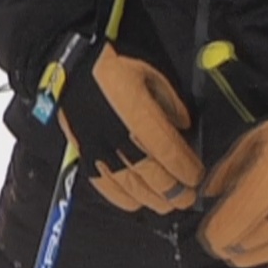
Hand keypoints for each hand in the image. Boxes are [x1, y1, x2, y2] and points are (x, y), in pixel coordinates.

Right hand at [58, 43, 202, 213]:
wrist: (69, 64)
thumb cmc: (112, 63)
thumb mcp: (149, 72)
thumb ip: (169, 102)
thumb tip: (182, 125)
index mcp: (139, 115)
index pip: (169, 153)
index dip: (186, 170)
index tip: (198, 178)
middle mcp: (119, 137)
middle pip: (152, 175)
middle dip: (174, 191)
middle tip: (188, 199)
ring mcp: (99, 148)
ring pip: (130, 185)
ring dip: (152, 198)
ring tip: (167, 204)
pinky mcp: (83, 153)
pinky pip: (102, 184)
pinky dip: (120, 197)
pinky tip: (134, 203)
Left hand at [197, 109, 267, 267]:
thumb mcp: (251, 141)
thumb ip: (227, 171)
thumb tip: (206, 199)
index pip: (239, 214)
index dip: (218, 231)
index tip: (209, 234)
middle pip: (257, 236)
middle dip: (233, 244)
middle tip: (222, 242)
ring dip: (254, 256)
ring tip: (240, 252)